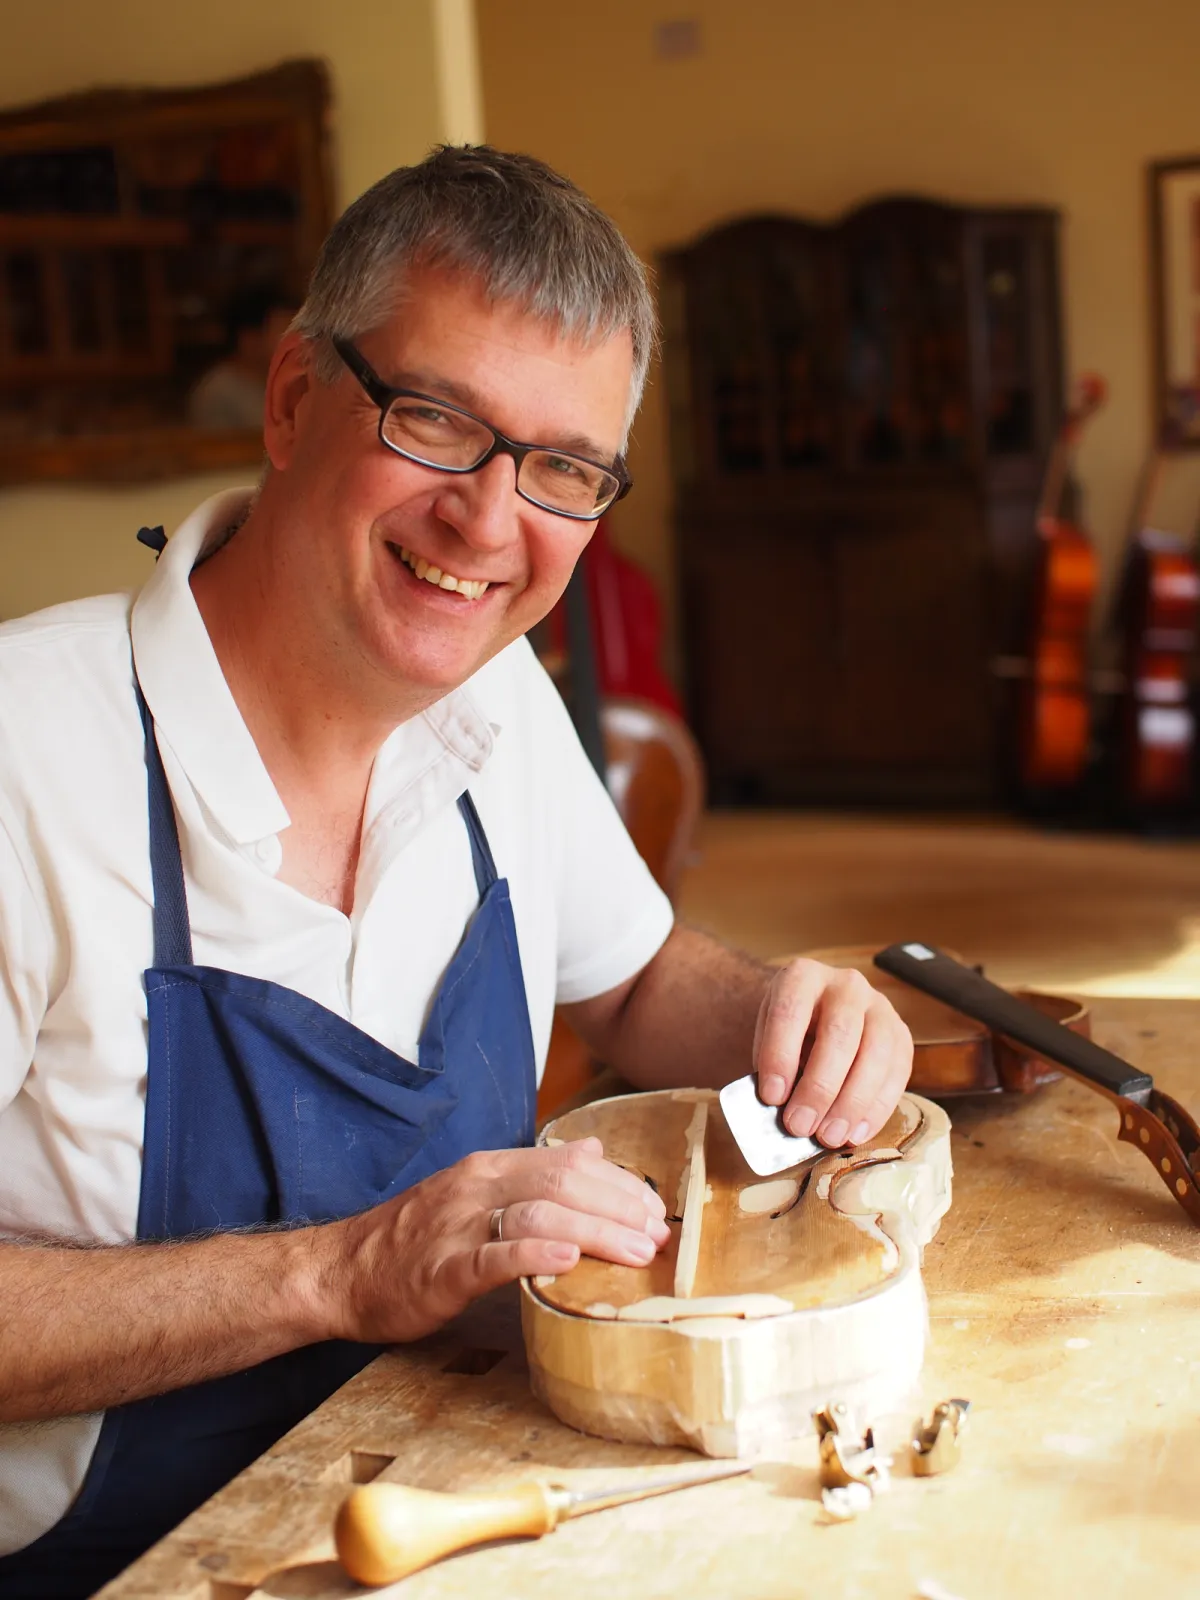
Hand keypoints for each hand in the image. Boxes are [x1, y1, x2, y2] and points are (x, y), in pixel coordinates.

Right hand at [321, 1138, 668, 1343]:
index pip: (568, 1163)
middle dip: (618, 1208)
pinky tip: (569, 1262)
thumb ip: (534, 1171)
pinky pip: (492, 1258)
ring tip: (635, 1252)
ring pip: (538, 1216)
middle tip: (658, 1235)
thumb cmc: (413, 1238)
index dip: (618, 1184)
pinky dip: (535, 1256)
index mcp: (489, 1168)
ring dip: (595, 1232)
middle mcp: (477, 1187)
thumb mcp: (475, 1191)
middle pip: (562, 1184)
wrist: (340, 1271)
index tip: (654, 1208)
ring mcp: (458, 1227)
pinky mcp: (441, 1271)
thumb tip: (591, 1148)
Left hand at [753, 960, 912, 1147]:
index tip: (771, 1097)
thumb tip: (781, 1110)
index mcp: (802, 976)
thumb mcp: (770, 1036)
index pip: (790, 1012)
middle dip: (819, 1087)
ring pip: (875, 1053)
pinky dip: (877, 1108)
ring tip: (830, 1136)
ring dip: (852, 1102)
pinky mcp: (902, 1033)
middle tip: (800, 1126)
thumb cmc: (790, 1031)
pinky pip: (898, 1072)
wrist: (818, 1013)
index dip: (780, 1055)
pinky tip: (856, 1132)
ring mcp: (879, 1007)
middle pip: (839, 1034)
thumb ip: (773, 1067)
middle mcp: (845, 985)